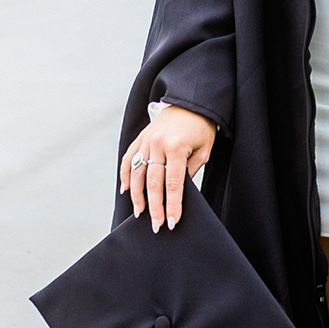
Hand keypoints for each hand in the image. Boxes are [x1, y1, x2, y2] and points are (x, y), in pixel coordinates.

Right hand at [120, 105, 215, 229]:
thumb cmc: (201, 128)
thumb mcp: (203, 150)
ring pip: (137, 173)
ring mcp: (147, 140)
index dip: (172, 205)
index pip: (173, 183)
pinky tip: (125, 190)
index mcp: (177, 147)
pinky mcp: (140, 138)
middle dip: (155, 206)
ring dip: (137, 195)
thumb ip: (189, 171)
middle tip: (156, 225)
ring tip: (139, 212)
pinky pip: (129, 158)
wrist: (191, 103)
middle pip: (153, 182)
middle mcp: (158, 144)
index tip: (171, 222)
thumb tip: (177, 193)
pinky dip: (125, 175)